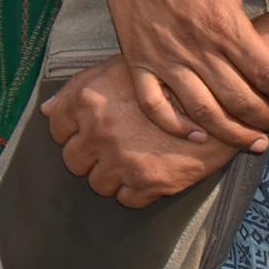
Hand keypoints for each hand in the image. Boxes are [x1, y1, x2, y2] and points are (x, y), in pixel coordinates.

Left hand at [44, 60, 242, 208]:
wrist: (221, 100)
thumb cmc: (171, 78)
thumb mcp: (121, 69)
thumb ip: (80, 89)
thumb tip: (48, 110)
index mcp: (88, 98)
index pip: (57, 128)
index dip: (72, 132)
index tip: (86, 133)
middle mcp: (99, 130)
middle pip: (73, 161)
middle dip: (89, 157)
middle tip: (110, 151)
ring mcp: (122, 159)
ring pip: (97, 184)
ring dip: (110, 177)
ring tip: (131, 163)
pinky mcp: (149, 183)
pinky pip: (126, 199)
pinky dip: (135, 191)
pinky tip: (148, 174)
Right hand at [94, 0, 268, 149]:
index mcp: (225, 24)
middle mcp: (195, 47)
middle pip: (241, 101)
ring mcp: (164, 57)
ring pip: (203, 112)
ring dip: (232, 134)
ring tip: (253, 141)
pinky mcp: (138, 59)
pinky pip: (155, 105)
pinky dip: (175, 127)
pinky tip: (197, 135)